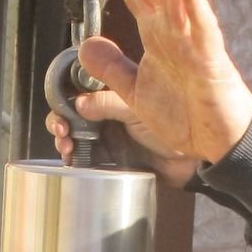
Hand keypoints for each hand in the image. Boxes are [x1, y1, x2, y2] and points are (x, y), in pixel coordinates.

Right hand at [46, 82, 196, 187]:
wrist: (192, 161)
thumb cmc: (177, 126)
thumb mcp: (137, 108)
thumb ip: (109, 100)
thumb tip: (78, 100)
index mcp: (115, 96)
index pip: (81, 89)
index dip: (66, 96)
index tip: (63, 106)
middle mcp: (109, 115)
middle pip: (72, 114)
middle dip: (60, 121)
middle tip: (62, 131)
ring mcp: (110, 139)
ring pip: (75, 137)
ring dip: (64, 141)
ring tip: (67, 147)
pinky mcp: (113, 162)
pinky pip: (87, 160)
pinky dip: (75, 161)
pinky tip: (72, 161)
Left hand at [75, 0, 251, 166]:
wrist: (218, 141)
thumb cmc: (187, 114)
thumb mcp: (135, 93)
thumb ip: (111, 70)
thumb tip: (84, 48)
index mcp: (157, 30)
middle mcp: (174, 26)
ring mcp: (193, 38)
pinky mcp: (211, 59)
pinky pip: (203, 24)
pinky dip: (193, 0)